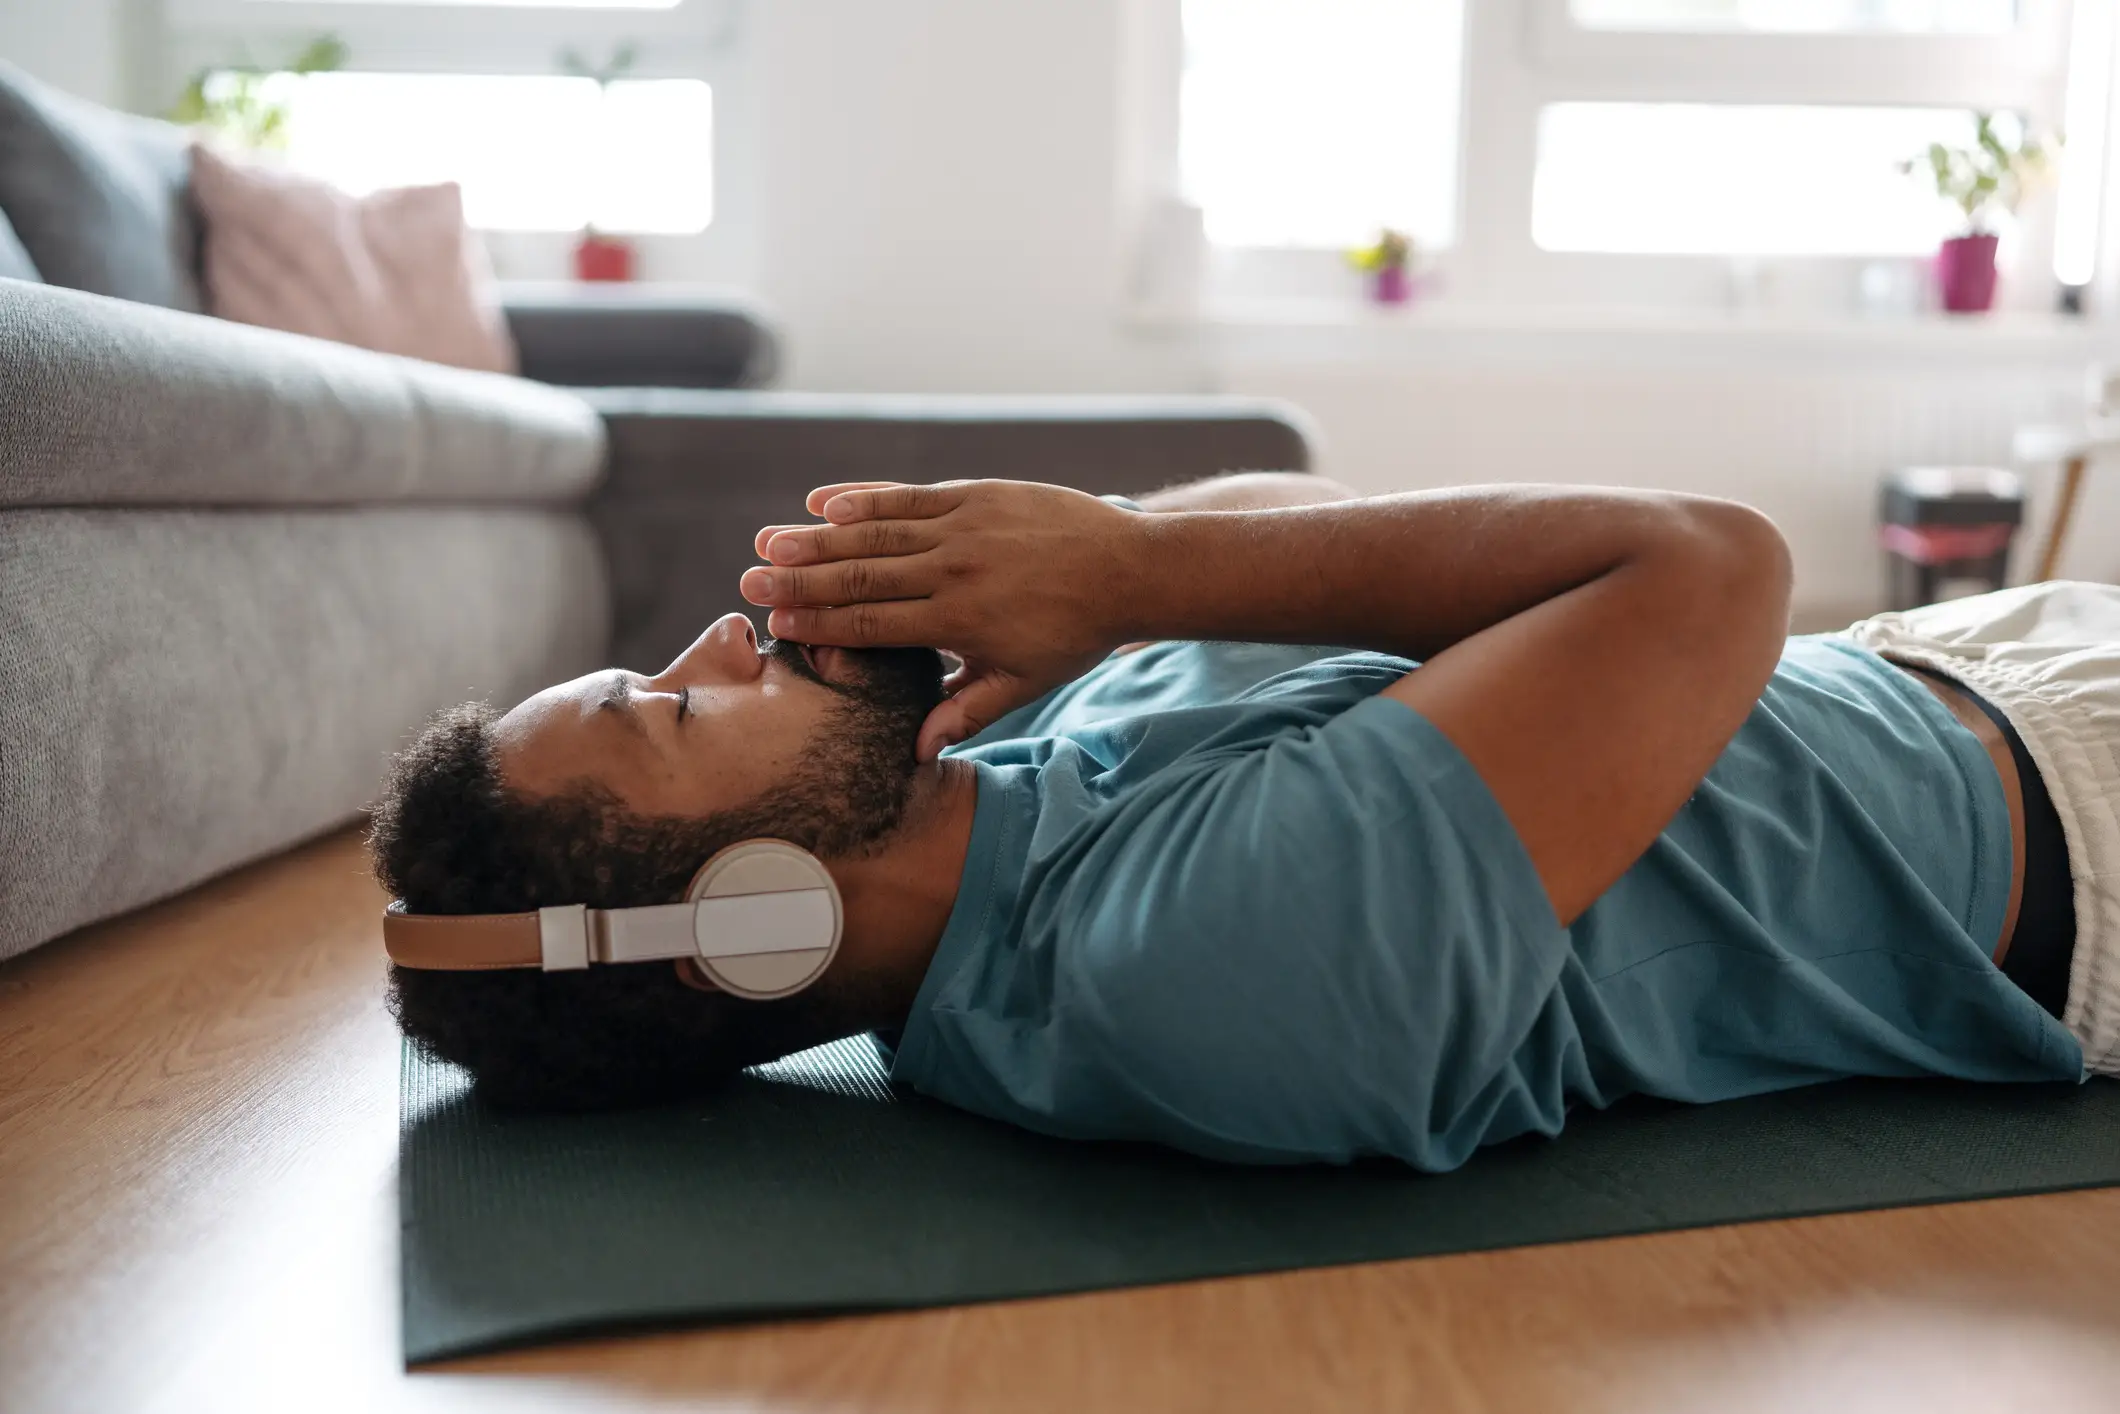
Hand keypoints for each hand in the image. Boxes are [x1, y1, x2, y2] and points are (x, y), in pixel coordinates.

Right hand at [741, 480, 1144, 759]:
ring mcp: (964, 527)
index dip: (819, 624)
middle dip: (799, 580)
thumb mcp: (1022, 683)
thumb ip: (964, 711)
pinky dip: (864, 497)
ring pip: (876, 531)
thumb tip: (915, 752)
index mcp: (959, 622)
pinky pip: (909, 495)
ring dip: (817, 536)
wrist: (1128, 569)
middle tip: (748, 580)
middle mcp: (953, 571)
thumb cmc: (1073, 634)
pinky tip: (823, 501)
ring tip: (768, 540)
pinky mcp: (977, 494)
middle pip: (860, 575)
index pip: (872, 623)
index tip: (775, 625)